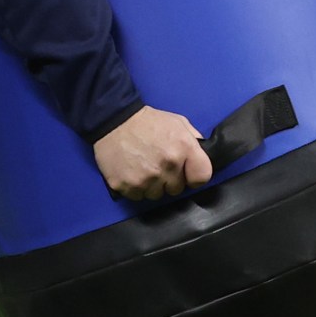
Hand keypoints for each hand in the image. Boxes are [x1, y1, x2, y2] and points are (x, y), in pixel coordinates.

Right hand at [93, 106, 212, 200]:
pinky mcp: (128, 186)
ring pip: (157, 195)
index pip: (202, 177)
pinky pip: (139, 196)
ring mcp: (147, 179)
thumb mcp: (177, 122)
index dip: (194, 176)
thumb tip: (202, 156)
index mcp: (183, 148)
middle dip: (170, 180)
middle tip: (158, 164)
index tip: (186, 172)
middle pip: (177, 189)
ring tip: (143, 167)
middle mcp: (167, 166)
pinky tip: (132, 171)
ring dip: (152, 185)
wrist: (113, 120)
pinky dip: (136, 188)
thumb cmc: (147, 121)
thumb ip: (193, 139)